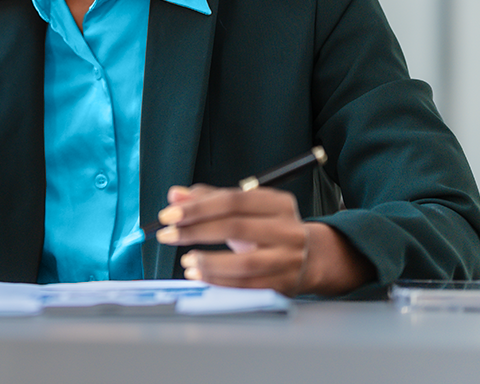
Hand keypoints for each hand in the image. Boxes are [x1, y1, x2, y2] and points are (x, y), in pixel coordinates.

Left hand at [153, 184, 372, 296]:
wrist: (312, 257)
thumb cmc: (268, 228)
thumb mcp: (245, 208)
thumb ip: (209, 199)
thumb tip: (175, 195)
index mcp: (277, 203)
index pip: (233, 201)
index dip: (198, 207)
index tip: (169, 214)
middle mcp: (287, 229)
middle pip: (236, 227)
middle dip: (195, 231)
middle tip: (167, 235)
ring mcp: (288, 259)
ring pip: (244, 263)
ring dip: (209, 263)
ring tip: (186, 260)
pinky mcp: (284, 284)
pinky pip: (248, 286)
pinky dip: (220, 282)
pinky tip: (199, 275)